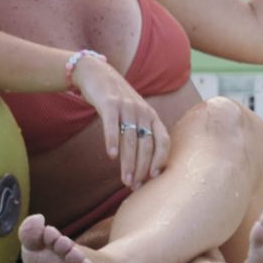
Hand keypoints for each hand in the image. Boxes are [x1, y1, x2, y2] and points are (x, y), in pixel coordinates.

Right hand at [73, 56, 170, 188]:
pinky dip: (112, 140)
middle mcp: (143, 112)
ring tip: (125, 180)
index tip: (154, 178)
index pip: (163, 141)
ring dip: (128, 162)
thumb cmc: (118, 103)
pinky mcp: (109, 103)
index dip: (160, 160)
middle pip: (146, 144)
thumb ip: (140, 135)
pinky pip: (112, 125)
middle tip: (135, 186)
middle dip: (142, 168)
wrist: (98, 75)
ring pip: (131, 139)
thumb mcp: (135, 116)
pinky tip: (111, 155)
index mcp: (152, 117)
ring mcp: (127, 107)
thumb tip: (142, 168)